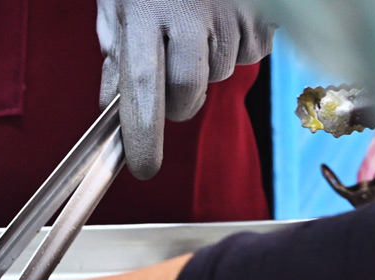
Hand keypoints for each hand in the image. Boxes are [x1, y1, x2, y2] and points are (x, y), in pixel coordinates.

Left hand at [97, 0, 273, 178]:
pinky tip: (222, 21)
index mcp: (143, 13)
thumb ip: (117, 57)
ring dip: (205, 68)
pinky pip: (251, 53)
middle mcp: (189, 12)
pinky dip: (235, 47)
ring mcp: (230, 11)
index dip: (143, 133)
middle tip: (168, 88)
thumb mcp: (120, 8)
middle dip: (176, 105)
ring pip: (219, 74)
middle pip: (186, 92)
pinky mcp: (261, 13)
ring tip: (196, 29)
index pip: (142, 87)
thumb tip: (112, 111)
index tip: (142, 167)